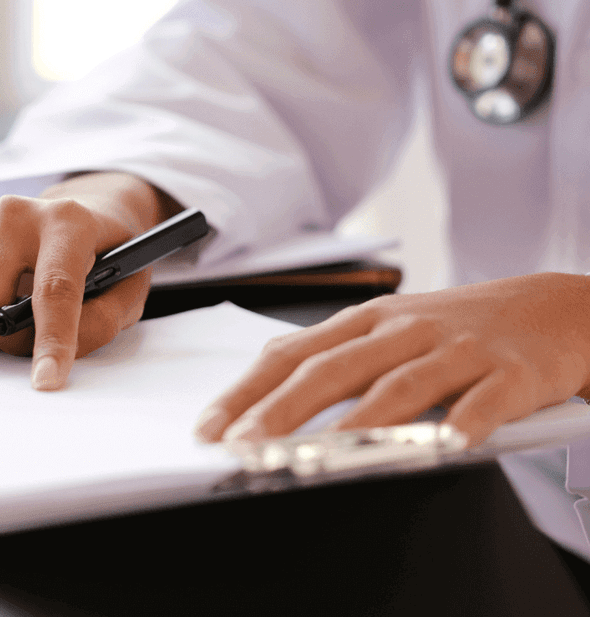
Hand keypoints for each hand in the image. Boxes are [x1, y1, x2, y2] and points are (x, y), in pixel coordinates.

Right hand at [0, 172, 180, 390]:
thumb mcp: (126, 289)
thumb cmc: (100, 257)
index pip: (54, 288)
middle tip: (25, 329)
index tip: (46, 381)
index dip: (51, 340)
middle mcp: (15, 214)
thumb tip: (49, 356)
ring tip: (5, 312)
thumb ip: (100, 322)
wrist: (71, 216)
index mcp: (68, 221)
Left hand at [195, 273, 589, 446]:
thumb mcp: (389, 330)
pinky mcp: (512, 373)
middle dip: (282, 411)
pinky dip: (464, 422)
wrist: (554, 307)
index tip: (211, 427)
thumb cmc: (456, 326)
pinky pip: (485, 402)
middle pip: (332, 370)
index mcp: (366, 322)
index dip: (247, 391)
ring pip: (399, 387)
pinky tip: (444, 446)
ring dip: (356, 425)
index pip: (291, 355)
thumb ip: (335, 357)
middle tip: (245, 447)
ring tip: (320, 459)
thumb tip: (267, 389)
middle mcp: (403, 331)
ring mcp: (456, 350)